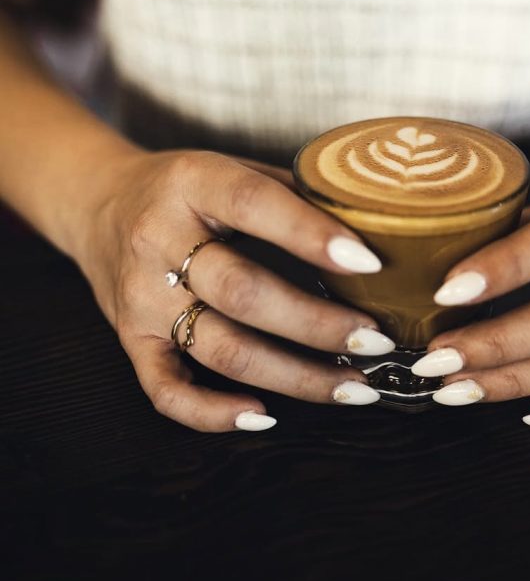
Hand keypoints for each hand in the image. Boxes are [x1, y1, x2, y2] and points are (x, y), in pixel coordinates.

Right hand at [72, 148, 393, 430]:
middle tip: (376, 340)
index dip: (312, 236)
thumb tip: (378, 224)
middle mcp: (159, 241)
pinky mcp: (130, 341)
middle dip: (317, 323)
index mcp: (193, 182)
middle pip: (242, 292)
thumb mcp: (233, 166)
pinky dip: (214, 413)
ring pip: (220, 350)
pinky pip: (166, 391)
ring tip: (354, 387)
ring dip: (294, 376)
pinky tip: (265, 414)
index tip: (369, 263)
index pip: (255, 205)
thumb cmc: (187, 187)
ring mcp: (140, 298)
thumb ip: (294, 192)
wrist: (100, 203)